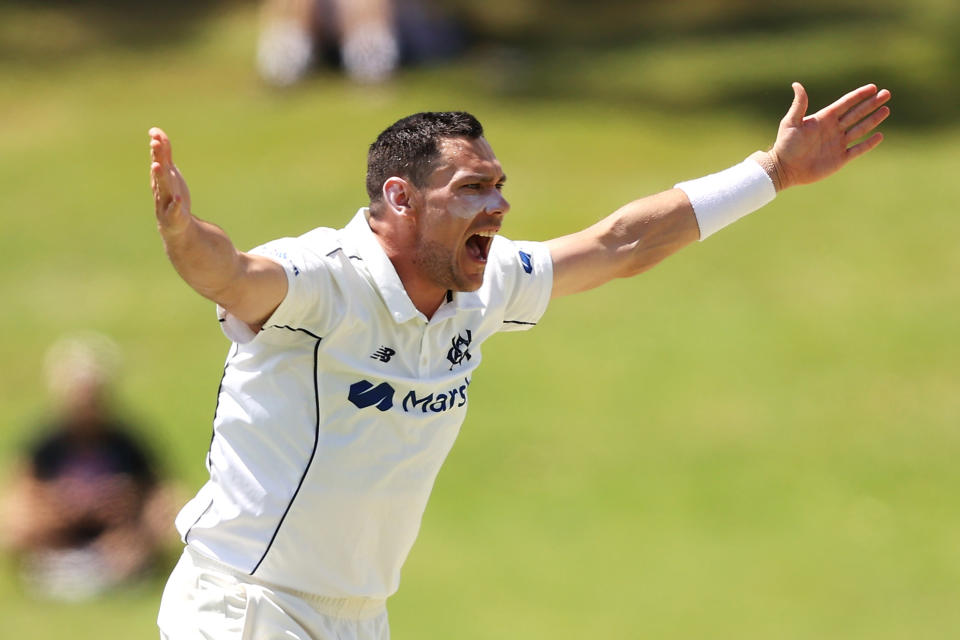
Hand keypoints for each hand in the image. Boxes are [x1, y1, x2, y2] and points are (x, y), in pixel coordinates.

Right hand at [149, 127, 192, 234]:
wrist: (175, 224)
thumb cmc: (172, 194)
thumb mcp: (170, 172)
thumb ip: (165, 154)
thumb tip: (156, 133)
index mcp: (161, 176)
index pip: (158, 159)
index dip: (157, 146)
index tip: (154, 132)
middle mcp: (161, 187)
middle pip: (159, 169)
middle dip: (157, 156)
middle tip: (154, 143)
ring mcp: (166, 201)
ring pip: (162, 187)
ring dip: (159, 176)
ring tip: (158, 166)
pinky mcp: (173, 215)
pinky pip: (174, 209)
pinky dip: (176, 205)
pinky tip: (178, 200)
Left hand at [769, 82, 890, 189]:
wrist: (784, 169)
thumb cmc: (785, 145)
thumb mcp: (791, 122)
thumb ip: (799, 105)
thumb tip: (796, 84)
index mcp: (824, 118)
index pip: (845, 103)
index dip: (859, 95)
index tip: (873, 87)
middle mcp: (833, 129)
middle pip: (857, 113)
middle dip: (872, 104)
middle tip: (887, 93)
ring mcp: (838, 144)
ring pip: (860, 129)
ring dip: (873, 120)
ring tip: (886, 110)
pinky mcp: (840, 159)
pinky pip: (858, 149)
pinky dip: (869, 144)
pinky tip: (879, 135)